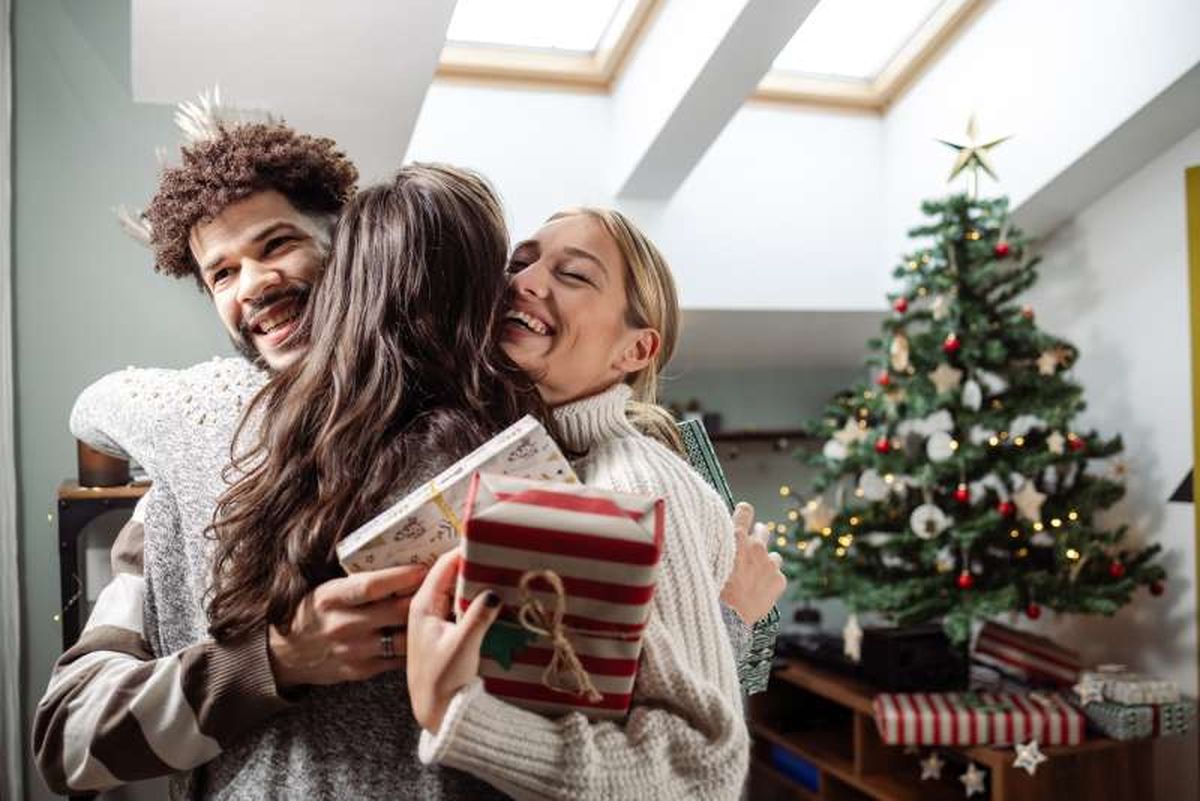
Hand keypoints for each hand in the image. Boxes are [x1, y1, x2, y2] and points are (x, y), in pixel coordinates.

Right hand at [267, 564, 427, 688]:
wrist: (284, 656)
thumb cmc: (311, 613)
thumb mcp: (325, 590)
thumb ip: (356, 580)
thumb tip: (400, 559)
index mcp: (330, 599)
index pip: (371, 586)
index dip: (401, 576)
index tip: (424, 567)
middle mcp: (342, 625)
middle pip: (395, 611)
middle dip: (424, 598)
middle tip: (446, 586)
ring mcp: (353, 651)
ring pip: (402, 638)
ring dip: (425, 624)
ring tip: (443, 611)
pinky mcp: (361, 671)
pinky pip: (397, 658)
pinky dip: (414, 646)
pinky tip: (427, 634)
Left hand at [406, 547, 502, 733]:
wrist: (436, 713)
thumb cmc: (443, 682)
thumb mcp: (462, 647)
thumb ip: (478, 617)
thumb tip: (494, 591)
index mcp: (423, 605)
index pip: (443, 565)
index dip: (463, 550)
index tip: (486, 540)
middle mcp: (427, 608)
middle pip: (450, 574)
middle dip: (472, 563)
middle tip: (498, 552)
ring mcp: (436, 619)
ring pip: (457, 589)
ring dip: (476, 581)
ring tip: (500, 569)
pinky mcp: (447, 631)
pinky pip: (462, 604)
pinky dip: (476, 597)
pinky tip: (495, 596)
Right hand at [720, 502, 786, 624]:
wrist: (727, 616)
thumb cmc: (711, 588)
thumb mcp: (707, 560)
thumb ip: (715, 546)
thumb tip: (713, 539)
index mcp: (736, 537)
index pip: (745, 510)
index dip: (744, 513)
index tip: (742, 517)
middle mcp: (756, 546)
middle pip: (763, 530)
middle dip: (758, 536)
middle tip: (750, 547)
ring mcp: (770, 563)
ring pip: (775, 555)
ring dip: (766, 561)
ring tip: (755, 574)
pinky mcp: (779, 580)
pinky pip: (778, 576)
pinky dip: (771, 581)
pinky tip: (760, 590)